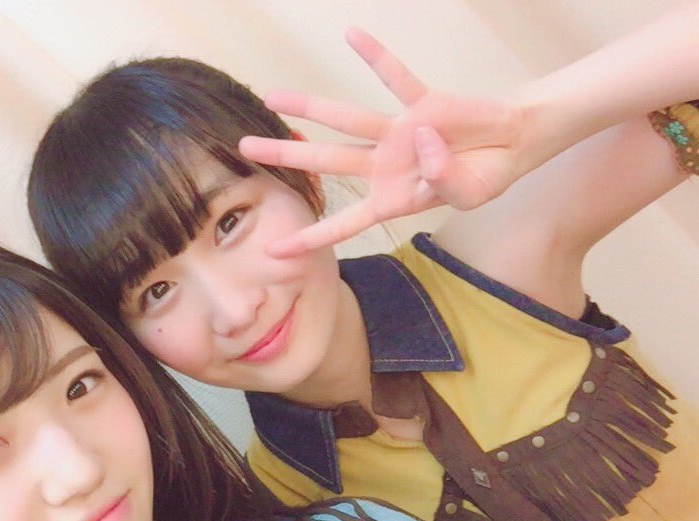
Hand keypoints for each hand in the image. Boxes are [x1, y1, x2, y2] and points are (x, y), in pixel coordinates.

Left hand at [239, 28, 526, 255]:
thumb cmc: (483, 177)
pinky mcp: (422, 103)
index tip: (274, 250)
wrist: (512, 146)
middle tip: (244, 149)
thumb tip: (422, 140)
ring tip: (271, 96)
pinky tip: (352, 34)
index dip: (311, 237)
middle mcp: (384, 165)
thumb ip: (443, 178)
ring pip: (346, 119)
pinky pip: (395, 77)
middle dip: (286, 157)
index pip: (343, 223)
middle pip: (325, 163)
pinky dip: (377, 57)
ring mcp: (398, 133)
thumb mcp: (469, 195)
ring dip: (310, 107)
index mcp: (391, 199)